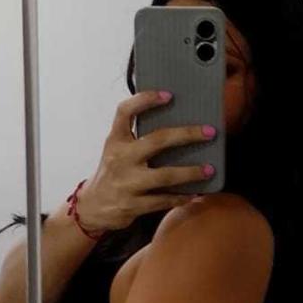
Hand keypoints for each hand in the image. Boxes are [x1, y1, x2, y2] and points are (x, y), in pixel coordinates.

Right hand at [77, 91, 216, 232]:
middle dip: (187, 135)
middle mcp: (120, 158)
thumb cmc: (112, 173)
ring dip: (191, 172)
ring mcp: (127, 183)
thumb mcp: (117, 150)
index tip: (168, 95)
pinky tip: (195, 193)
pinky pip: (163, 200)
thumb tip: (176, 125)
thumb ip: (137, 137)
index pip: (125, 112)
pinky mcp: (133, 205)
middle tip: (209, 132)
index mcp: (115, 140)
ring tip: (210, 169)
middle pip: (157, 140)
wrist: (92, 207)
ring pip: (165, 175)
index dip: (145, 100)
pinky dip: (181, 197)